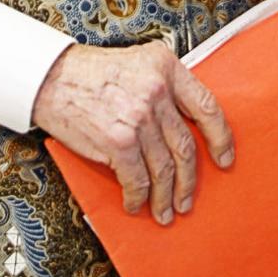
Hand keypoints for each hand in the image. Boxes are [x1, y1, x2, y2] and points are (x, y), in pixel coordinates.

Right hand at [32, 42, 233, 224]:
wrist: (52, 78)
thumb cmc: (92, 74)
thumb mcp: (139, 65)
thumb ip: (164, 88)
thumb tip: (183, 128)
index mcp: (167, 68)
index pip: (207, 106)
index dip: (221, 137)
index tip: (225, 159)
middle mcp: (157, 91)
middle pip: (185, 145)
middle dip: (189, 180)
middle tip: (188, 199)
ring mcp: (139, 116)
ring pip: (164, 167)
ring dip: (165, 195)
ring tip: (165, 211)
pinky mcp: (119, 140)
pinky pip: (138, 179)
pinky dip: (138, 196)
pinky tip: (136, 203)